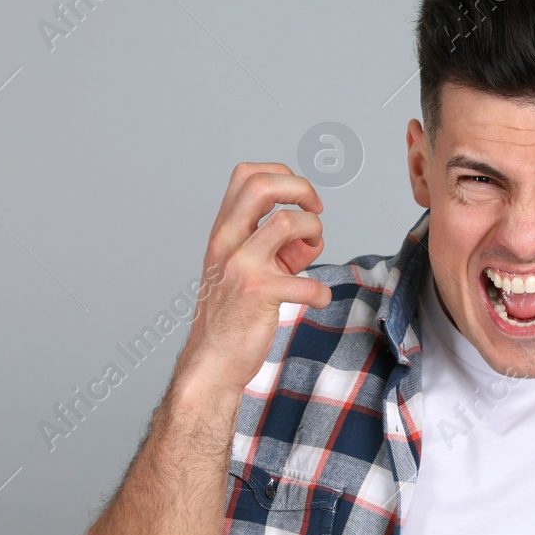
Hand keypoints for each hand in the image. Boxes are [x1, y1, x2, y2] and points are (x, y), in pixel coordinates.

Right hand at [176, 164, 333, 393]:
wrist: (212, 359)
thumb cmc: (232, 315)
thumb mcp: (250, 271)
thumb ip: (281, 249)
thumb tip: (312, 237)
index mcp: (224, 231)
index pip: (247, 175)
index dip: (282, 176)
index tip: (301, 200)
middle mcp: (228, 242)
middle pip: (262, 185)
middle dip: (301, 189)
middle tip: (314, 212)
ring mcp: (242, 267)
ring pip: (287, 222)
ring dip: (314, 232)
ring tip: (311, 255)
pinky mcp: (259, 295)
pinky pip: (306, 283)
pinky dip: (321, 293)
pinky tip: (316, 301)